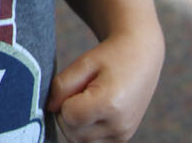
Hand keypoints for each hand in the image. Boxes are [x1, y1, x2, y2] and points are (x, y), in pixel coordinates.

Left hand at [47, 30, 161, 141]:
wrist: (142, 58)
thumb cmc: (111, 56)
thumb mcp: (83, 62)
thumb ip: (62, 85)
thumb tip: (49, 108)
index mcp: (111, 104)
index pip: (68, 116)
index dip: (63, 100)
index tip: (76, 85)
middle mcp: (119, 125)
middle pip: (72, 132)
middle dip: (67, 112)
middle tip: (81, 90)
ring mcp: (122, 135)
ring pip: (79, 140)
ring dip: (75, 122)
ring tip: (88, 98)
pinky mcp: (122, 139)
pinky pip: (90, 141)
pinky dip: (85, 128)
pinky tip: (94, 109)